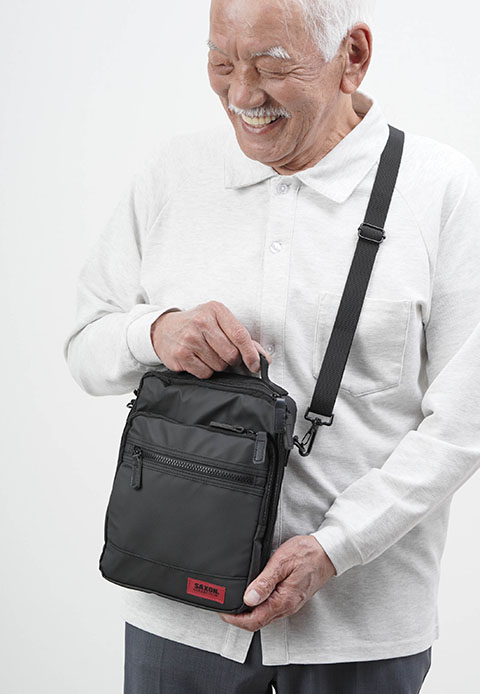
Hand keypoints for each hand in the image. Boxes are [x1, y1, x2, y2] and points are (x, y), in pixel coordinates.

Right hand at [150, 301, 270, 378]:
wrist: (163, 329)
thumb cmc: (195, 325)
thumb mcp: (218, 322)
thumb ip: (241, 337)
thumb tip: (262, 357)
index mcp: (215, 310)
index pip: (240, 335)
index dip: (251, 353)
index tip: (256, 364)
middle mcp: (202, 322)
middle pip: (231, 354)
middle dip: (232, 360)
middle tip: (223, 354)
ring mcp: (190, 339)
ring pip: (219, 365)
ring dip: (217, 365)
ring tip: (207, 354)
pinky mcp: (181, 355)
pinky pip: (205, 373)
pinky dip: (205, 371)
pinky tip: (198, 360)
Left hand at [218, 536, 335, 630]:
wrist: (328, 552)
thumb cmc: (307, 553)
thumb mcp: (282, 562)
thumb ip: (265, 582)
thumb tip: (248, 598)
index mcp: (283, 601)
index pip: (254, 621)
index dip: (235, 619)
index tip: (222, 611)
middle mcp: (287, 607)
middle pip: (257, 621)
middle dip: (238, 618)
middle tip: (223, 606)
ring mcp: (290, 603)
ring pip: (264, 616)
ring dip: (248, 612)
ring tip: (234, 600)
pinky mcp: (292, 598)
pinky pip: (271, 608)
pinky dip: (258, 606)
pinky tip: (252, 596)